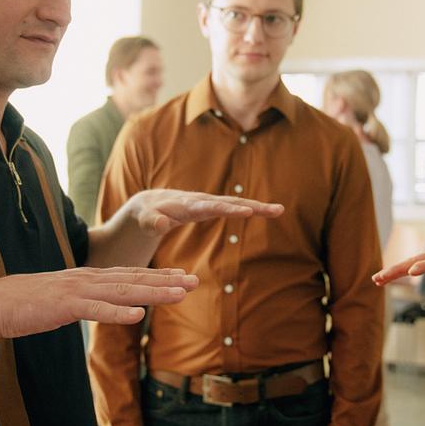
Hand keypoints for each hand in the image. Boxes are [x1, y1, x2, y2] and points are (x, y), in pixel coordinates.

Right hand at [0, 267, 196, 339]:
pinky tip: (138, 314)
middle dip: (167, 280)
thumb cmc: (25, 305)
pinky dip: (118, 312)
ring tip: (180, 293)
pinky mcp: (65, 306)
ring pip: (124, 291)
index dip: (158, 274)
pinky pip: (96, 310)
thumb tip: (102, 306)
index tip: (183, 275)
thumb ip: (84, 300)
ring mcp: (77, 291)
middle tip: (195, 281)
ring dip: (154, 292)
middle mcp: (87, 279)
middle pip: (134, 279)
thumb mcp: (63, 300)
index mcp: (87, 278)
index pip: (129, 274)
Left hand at [126, 189, 283, 234]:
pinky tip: (269, 212)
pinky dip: (252, 209)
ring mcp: (209, 203)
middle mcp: (202, 201)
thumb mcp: (145, 220)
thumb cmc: (147, 214)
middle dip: (252, 206)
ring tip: (279, 210)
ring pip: (236, 203)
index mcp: (188, 205)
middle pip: (231, 203)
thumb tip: (159, 224)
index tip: (246, 211)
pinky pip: (235, 207)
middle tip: (275, 210)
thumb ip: (152, 222)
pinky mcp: (213, 207)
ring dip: (257, 207)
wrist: (150, 204)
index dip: (228, 210)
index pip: (211, 207)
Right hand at [372, 243, 424, 294]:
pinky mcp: (422, 256)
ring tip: (376, 280)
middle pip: (414, 261)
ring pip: (407, 261)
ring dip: (391, 270)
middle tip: (381, 278)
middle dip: (397, 270)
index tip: (411, 272)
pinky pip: (407, 263)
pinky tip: (382, 277)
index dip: (424, 267)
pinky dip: (395, 270)